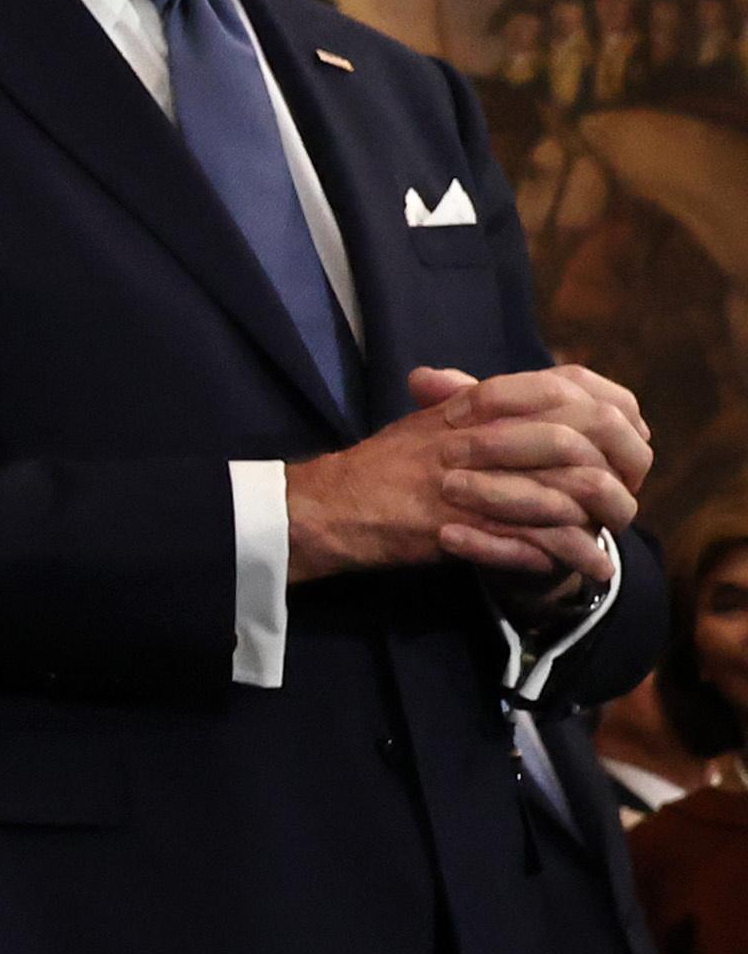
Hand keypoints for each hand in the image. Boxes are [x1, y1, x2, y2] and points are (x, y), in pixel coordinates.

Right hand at [298, 364, 652, 585]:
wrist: (327, 508)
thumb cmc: (379, 468)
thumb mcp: (429, 424)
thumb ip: (477, 407)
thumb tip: (539, 402)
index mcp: (471, 405)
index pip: (561, 387)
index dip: (607, 411)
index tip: (625, 439)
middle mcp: (475, 434)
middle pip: (576, 438)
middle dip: (615, 472)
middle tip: (626, 496)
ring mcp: (472, 480)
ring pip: (567, 491)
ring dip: (600, 520)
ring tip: (613, 541)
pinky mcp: (466, 526)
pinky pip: (540, 539)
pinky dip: (572, 555)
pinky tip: (589, 566)